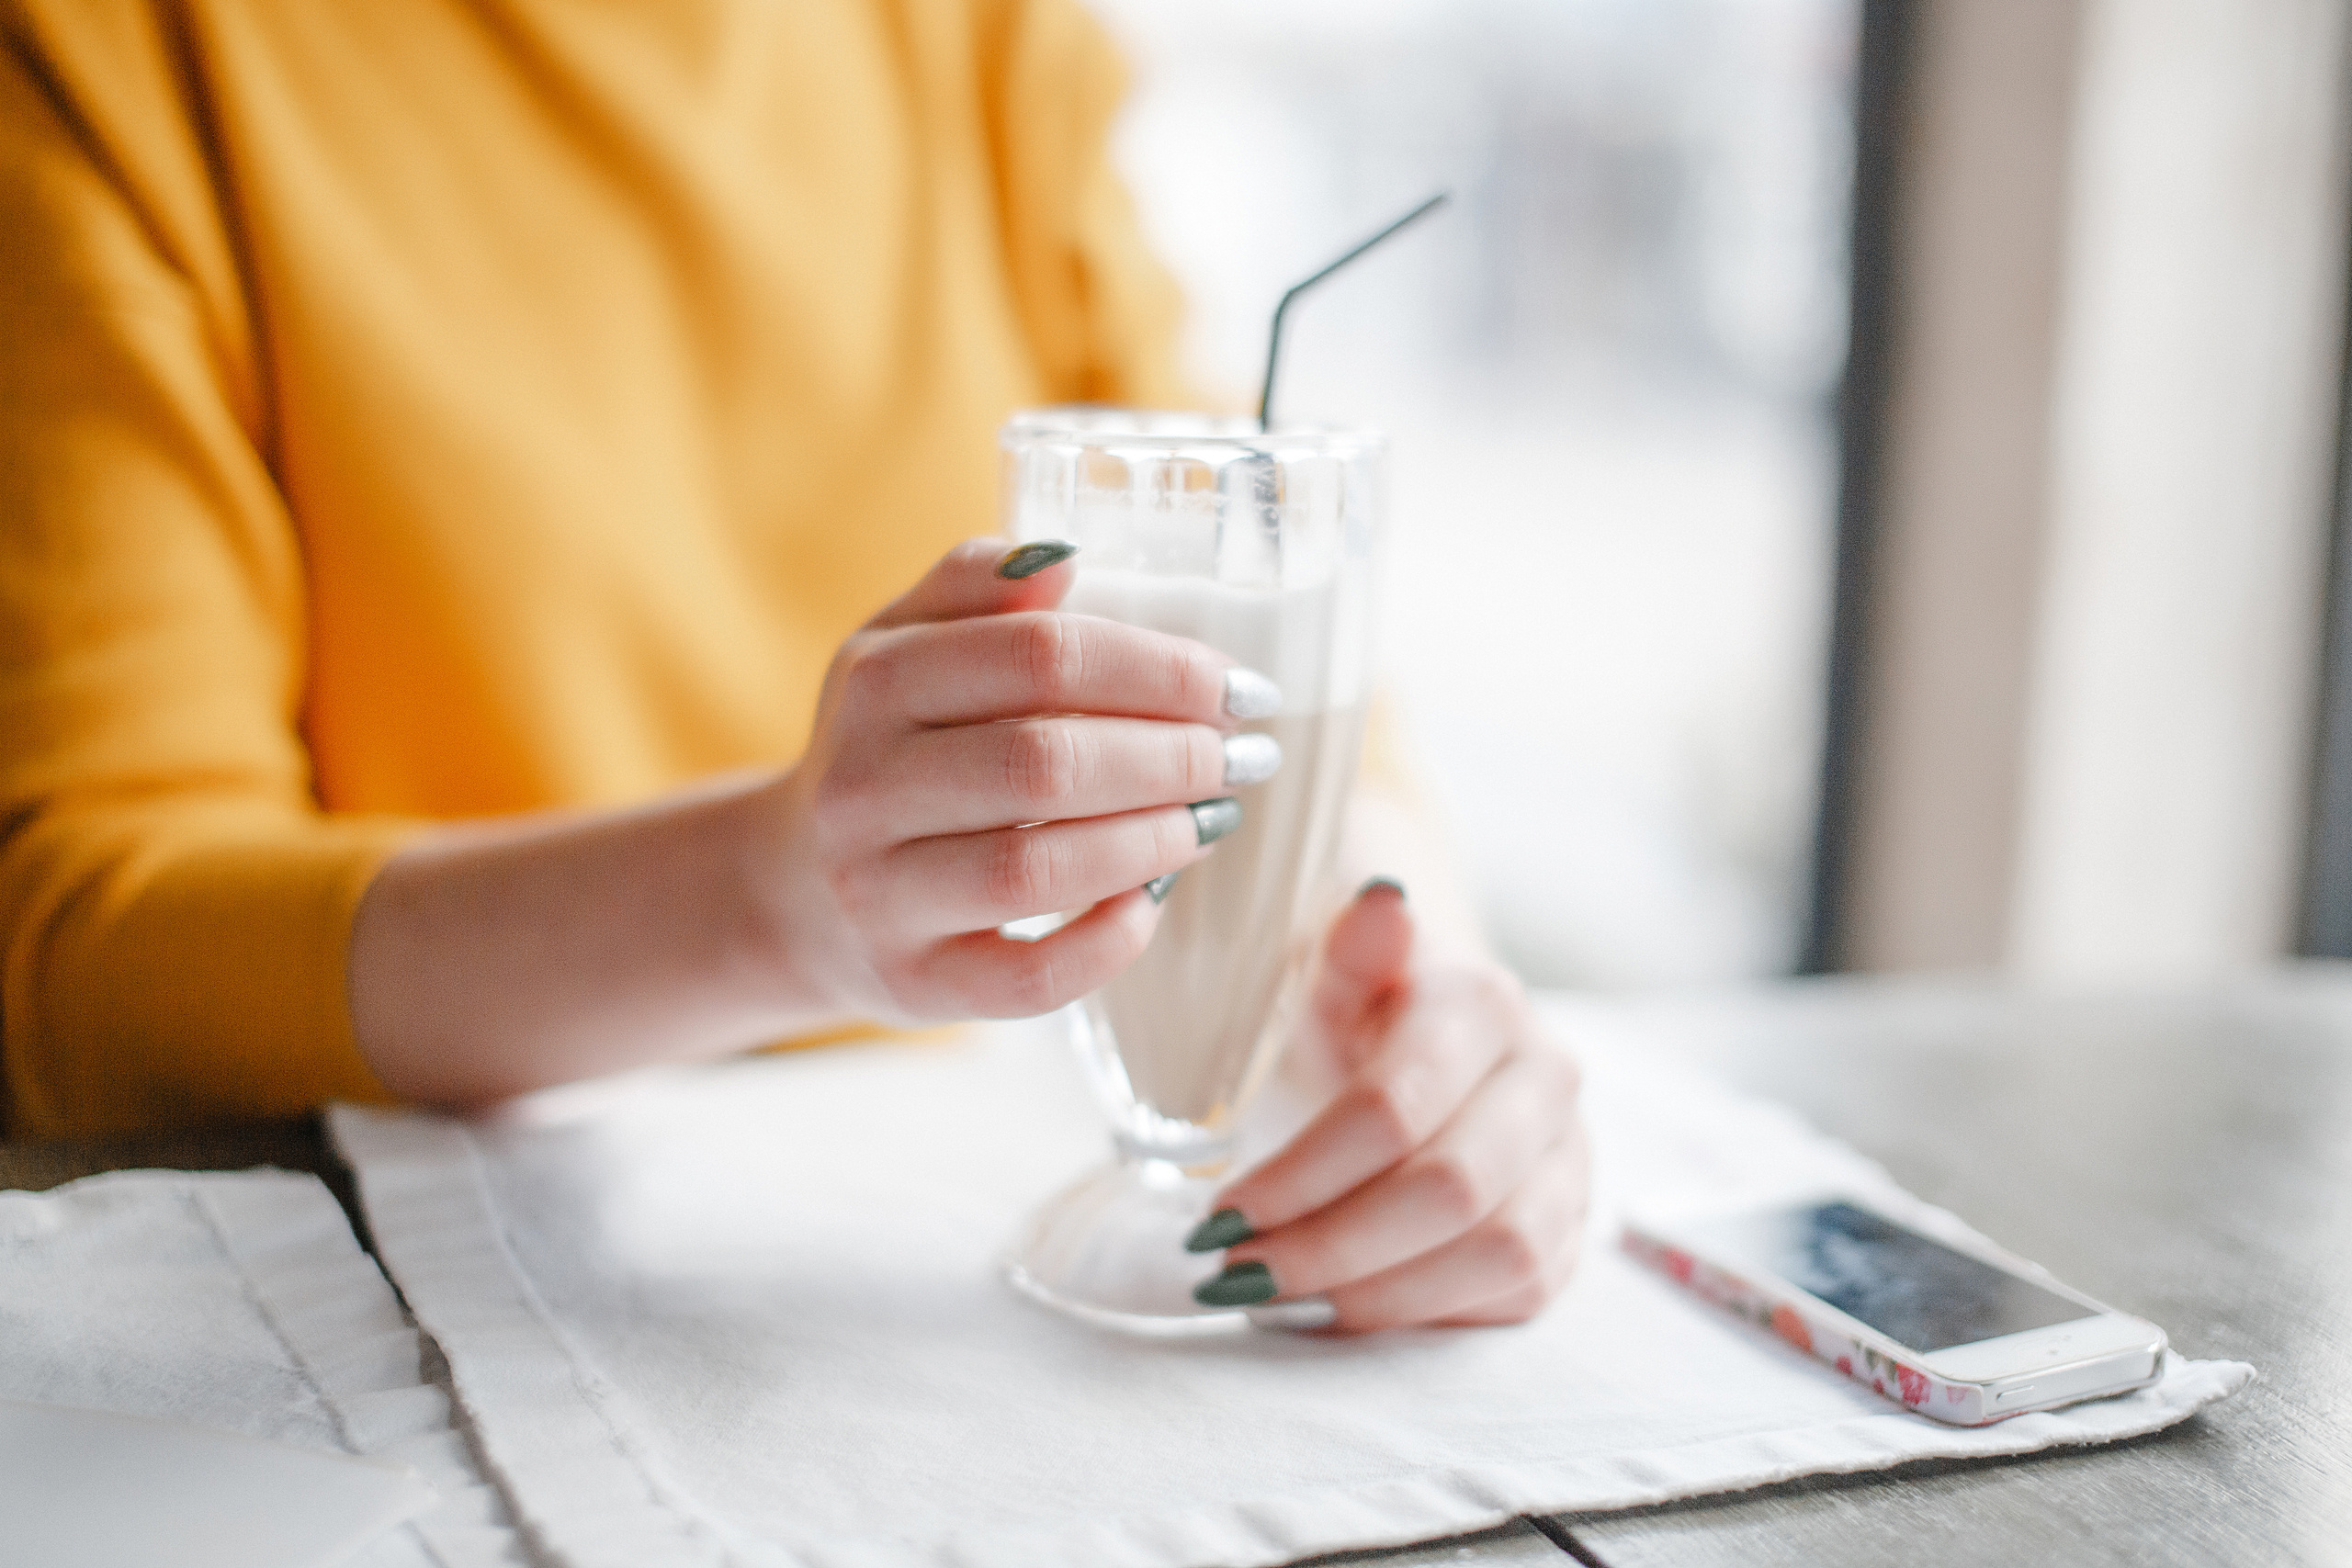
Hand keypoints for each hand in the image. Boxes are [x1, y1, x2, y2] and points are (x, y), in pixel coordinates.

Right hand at [753, 538, 1270, 1025]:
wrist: (795, 890)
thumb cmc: (888, 750)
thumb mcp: (901, 646)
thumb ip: (975, 587)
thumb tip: (1064, 558)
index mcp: (874, 683)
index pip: (1040, 657)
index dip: (1158, 667)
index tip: (1237, 686)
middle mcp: (864, 788)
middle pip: (1045, 763)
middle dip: (1171, 756)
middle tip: (1241, 756)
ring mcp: (882, 895)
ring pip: (1037, 869)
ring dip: (1152, 840)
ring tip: (1213, 818)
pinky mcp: (914, 983)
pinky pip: (1029, 979)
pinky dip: (1108, 941)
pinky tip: (1152, 900)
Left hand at [1193, 881, 1588, 1329]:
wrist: (1437, 1019)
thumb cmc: (1359, 998)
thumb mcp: (1335, 958)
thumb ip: (1353, 943)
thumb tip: (1380, 904)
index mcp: (1482, 1004)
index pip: (1394, 1110)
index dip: (1302, 1176)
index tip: (1219, 1218)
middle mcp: (1547, 1078)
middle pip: (1450, 1190)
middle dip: (1330, 1248)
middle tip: (1236, 1274)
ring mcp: (1572, 1153)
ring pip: (1498, 1253)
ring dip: (1378, 1294)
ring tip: (1282, 1303)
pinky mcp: (1571, 1220)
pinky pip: (1518, 1292)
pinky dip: (1426, 1314)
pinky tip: (1343, 1308)